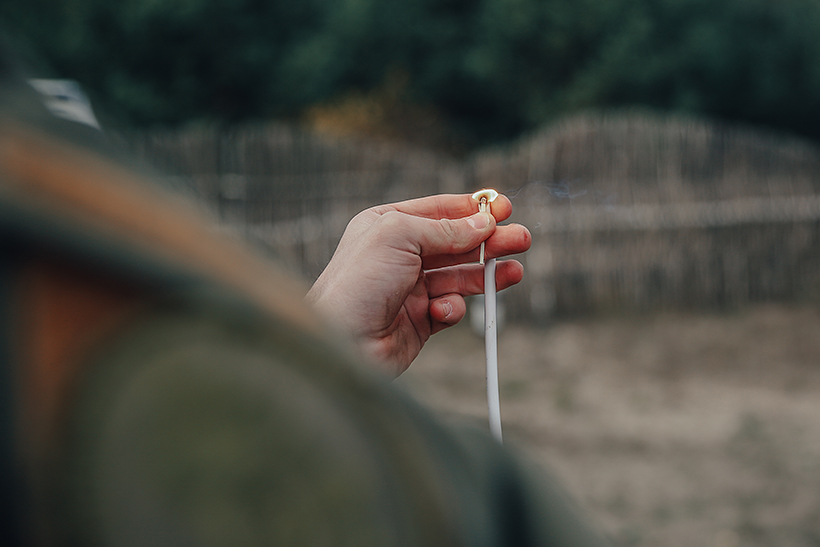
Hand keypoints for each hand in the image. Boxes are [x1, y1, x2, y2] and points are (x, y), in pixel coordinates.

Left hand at [306, 193, 531, 376]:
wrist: (341, 342)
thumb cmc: (357, 283)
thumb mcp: (400, 237)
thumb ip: (445, 229)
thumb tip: (482, 224)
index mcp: (387, 226)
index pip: (438, 211)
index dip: (473, 210)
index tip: (505, 208)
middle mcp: (398, 256)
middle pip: (456, 243)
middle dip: (489, 241)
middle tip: (521, 239)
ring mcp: (409, 289)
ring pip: (458, 276)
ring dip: (486, 274)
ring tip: (513, 273)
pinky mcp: (419, 321)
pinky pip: (449, 309)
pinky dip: (453, 308)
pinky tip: (444, 311)